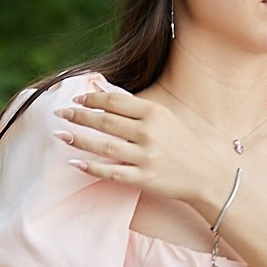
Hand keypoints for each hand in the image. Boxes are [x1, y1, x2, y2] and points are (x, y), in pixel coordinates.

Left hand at [55, 88, 236, 215]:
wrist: (206, 175)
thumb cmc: (183, 144)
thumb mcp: (165, 117)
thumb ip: (134, 106)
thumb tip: (102, 88)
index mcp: (154, 113)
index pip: (115, 101)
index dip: (92, 99)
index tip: (76, 99)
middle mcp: (149, 133)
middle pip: (105, 121)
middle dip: (79, 116)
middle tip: (60, 113)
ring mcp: (146, 156)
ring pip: (104, 145)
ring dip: (79, 139)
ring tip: (60, 134)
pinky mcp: (144, 178)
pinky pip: (112, 172)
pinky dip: (92, 167)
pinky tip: (75, 162)